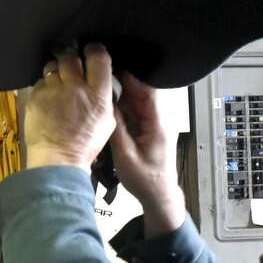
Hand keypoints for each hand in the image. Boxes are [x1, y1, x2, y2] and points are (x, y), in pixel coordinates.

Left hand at [25, 44, 116, 170]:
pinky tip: (48, 99)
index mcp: (97, 94)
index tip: (91, 51)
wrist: (57, 159)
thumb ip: (106, 99)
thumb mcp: (107, 122)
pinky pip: (40, 82)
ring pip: (53, 67)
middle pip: (71, 57)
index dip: (94, 50)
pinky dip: (45, 87)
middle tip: (71, 68)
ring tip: (58, 84)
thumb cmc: (83, 145)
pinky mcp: (36, 97)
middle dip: (71, 60)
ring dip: (56, 72)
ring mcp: (53, 91)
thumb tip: (103, 84)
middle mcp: (75, 88)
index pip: (98, 58)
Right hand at [110, 73, 184, 235]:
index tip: (114, 67)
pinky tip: (110, 105)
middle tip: (102, 75)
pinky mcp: (150, 127)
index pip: (148, 91)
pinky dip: (124, 106)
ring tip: (102, 87)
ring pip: (138, 99)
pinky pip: (137, 110)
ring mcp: (156, 123)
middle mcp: (161, 119)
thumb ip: (116, 128)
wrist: (158, 195)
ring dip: (122, 94)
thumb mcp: (125, 155)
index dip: (132, 77)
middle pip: (143, 91)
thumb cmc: (145, 179)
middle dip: (123, 82)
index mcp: (159, 124)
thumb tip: (106, 104)